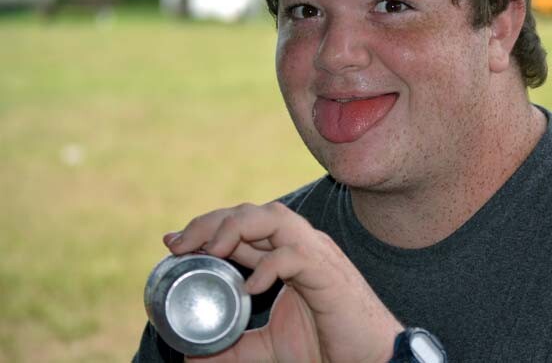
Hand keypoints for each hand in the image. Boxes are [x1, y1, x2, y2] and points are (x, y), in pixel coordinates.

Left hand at [164, 202, 402, 362]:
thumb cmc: (329, 345)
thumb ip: (236, 349)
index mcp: (288, 255)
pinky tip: (251, 287)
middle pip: (253, 212)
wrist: (371, 355)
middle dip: (212, 221)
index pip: (244, 226)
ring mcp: (316, 255)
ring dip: (235, 228)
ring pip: (274, 217)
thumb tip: (193, 358)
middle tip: (179, 244)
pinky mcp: (328, 273)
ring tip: (210, 252)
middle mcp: (301, 246)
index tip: (173, 243)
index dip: (208, 227)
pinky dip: (269, 265)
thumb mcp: (271, 347)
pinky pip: (296, 254)